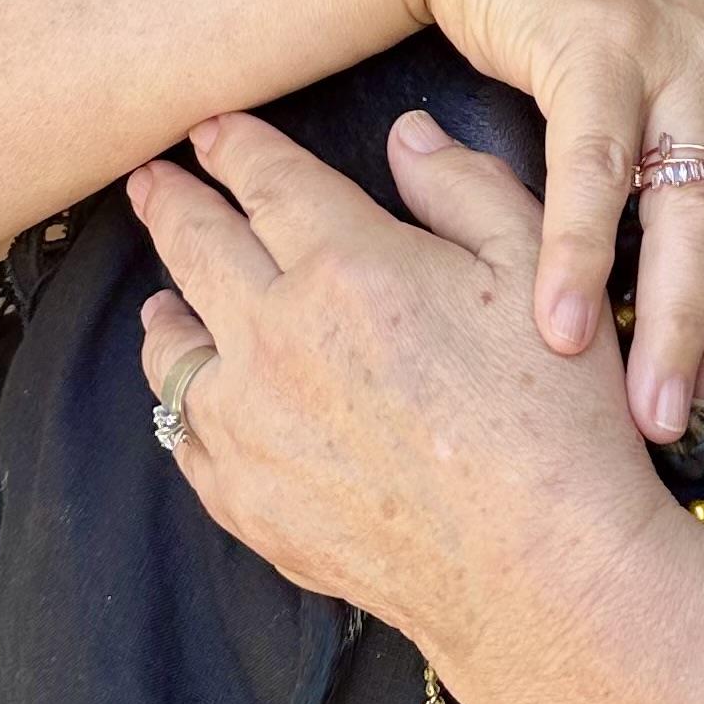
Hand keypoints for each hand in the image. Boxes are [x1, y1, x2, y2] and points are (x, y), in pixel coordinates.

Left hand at [130, 109, 670, 703]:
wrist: (541, 573)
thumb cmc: (554, 420)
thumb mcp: (533, 270)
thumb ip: (463, 187)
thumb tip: (406, 135)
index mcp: (346, 264)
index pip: (263, 179)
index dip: (230, 145)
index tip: (208, 130)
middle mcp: (274, 336)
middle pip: (193, 246)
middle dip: (167, 203)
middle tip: (149, 183)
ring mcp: (248, 425)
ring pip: (171, 349)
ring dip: (164, 309)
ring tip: (162, 301)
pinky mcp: (245, 500)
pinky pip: (186, 437)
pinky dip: (185, 406)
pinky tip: (200, 400)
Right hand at [410, 0, 703, 438]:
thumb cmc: (565, 28)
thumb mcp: (655, 99)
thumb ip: (684, 186)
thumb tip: (690, 323)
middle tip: (688, 428)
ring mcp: (675, 50)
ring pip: (694, 214)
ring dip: (669, 325)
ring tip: (634, 411)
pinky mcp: (596, 42)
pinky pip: (597, 173)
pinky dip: (582, 258)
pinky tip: (558, 325)